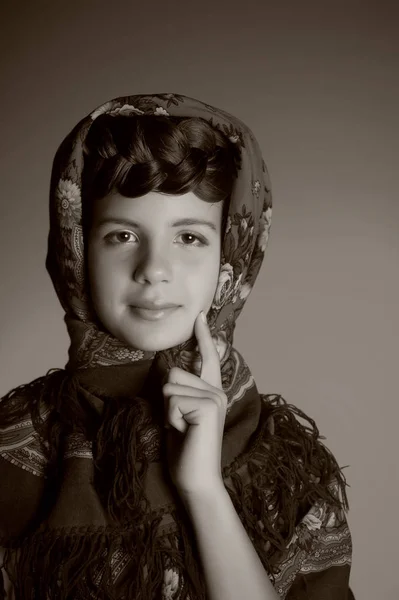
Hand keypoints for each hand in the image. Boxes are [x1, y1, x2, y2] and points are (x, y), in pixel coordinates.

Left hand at [162, 311, 227, 497]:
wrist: (196, 481)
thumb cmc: (185, 452)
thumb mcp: (178, 416)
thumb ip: (179, 394)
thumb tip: (169, 375)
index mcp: (211, 392)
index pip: (207, 359)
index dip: (202, 336)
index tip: (199, 315)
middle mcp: (216, 391)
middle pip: (173, 374)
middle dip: (167, 400)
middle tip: (180, 425)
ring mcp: (215, 397)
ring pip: (169, 386)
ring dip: (168, 411)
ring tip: (183, 430)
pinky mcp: (208, 405)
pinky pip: (172, 400)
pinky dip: (171, 418)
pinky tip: (185, 433)